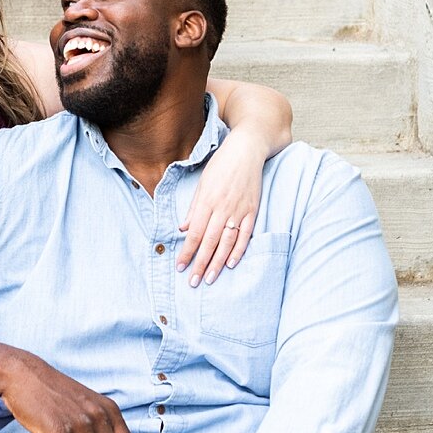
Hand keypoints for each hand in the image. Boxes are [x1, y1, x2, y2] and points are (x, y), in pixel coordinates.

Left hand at [179, 131, 263, 284]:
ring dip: (218, 262)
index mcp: (207, 200)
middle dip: (200, 263)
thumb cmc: (221, 164)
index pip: (195, 232)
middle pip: (209, 241)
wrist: (247, 149)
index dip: (187, 251)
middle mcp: (222, 207)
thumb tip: (183, 228)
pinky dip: (239, 249)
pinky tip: (232, 264)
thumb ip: (194, 207)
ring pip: (227, 242)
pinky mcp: (253, 210)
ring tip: (210, 278)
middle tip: (192, 282)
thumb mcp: (202, 182)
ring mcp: (239, 210)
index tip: (180, 266)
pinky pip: (246, 234)